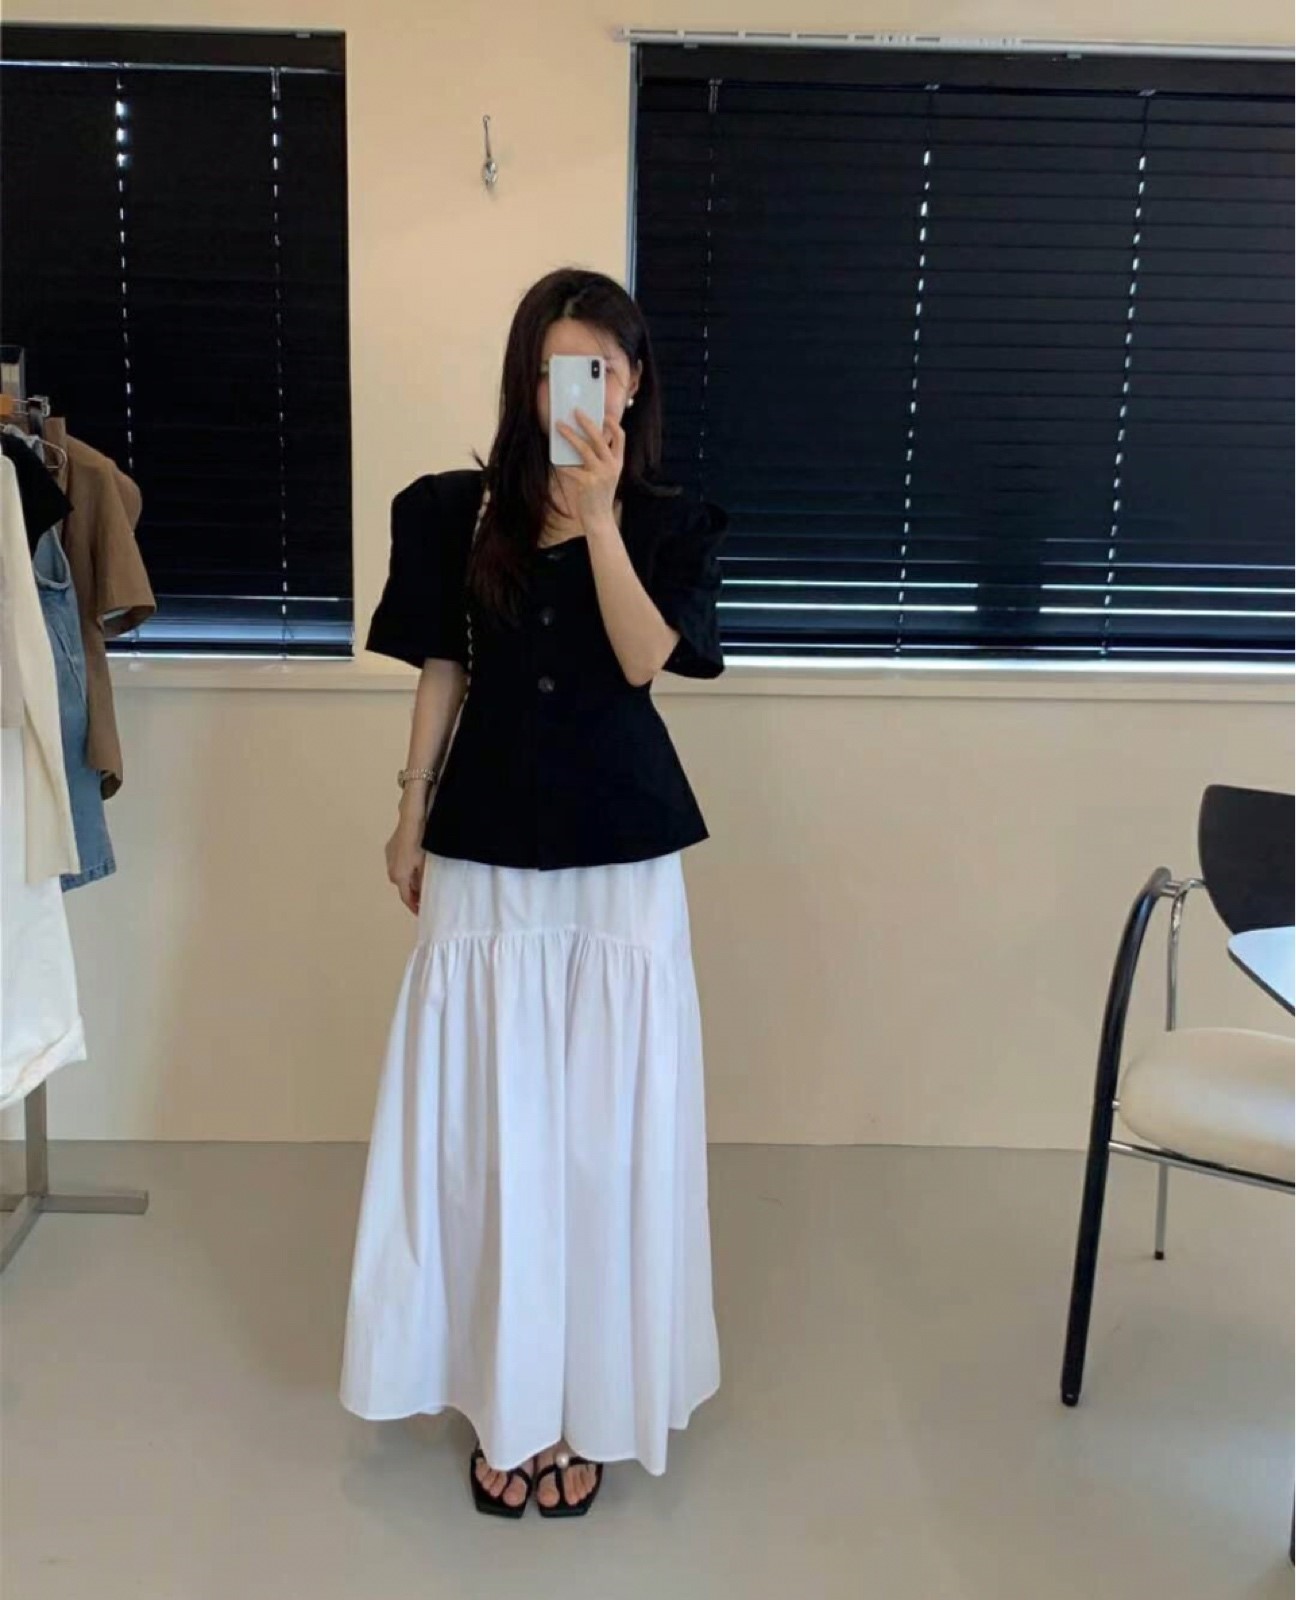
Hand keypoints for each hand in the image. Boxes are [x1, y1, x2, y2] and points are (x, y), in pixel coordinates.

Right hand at [385, 820, 426, 915]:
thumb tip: (423, 893)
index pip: (406, 898)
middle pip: (403, 887)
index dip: (414, 907)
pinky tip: (414, 866)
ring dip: (409, 881)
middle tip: (423, 897)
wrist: (411, 822)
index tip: (421, 912)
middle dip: (412, 893)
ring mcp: (389, 858)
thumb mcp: (425, 865)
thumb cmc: (420, 844)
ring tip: (421, 882)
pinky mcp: (390, 849)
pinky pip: (398, 864)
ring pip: (400, 875)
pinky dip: (406, 869)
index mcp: (399, 877)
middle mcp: (391, 869)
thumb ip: (423, 882)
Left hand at [554, 408, 623, 532]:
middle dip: (586, 422)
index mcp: (618, 463)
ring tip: (559, 427)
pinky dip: (562, 465)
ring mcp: (600, 474)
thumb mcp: (605, 476)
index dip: (613, 424)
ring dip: (570, 435)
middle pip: (600, 438)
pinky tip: (555, 462)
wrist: (600, 519)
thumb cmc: (599, 496)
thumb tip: (582, 441)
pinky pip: (571, 469)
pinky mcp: (588, 483)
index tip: (604, 414)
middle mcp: (612, 466)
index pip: (621, 438)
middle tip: (576, 411)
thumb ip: (599, 460)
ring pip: (584, 448)